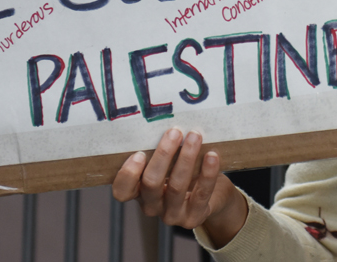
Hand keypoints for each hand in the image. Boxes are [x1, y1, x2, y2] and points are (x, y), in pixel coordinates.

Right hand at [113, 128, 247, 243]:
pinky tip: (212, 156)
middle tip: (175, 132)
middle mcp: (152, 206)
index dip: (127, 175)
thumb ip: (162, 151)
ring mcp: (172, 214)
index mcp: (140, 192)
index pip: (122, 191)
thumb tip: (164, 119)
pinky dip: (207, 173)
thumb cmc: (187, 173)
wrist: (214, 198)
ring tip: (195, 136)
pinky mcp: (194, 217)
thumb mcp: (170, 164)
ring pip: (176, 186)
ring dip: (186, 158)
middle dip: (163, 155)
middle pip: (151, 184)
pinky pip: (201, 194)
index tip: (139, 153)